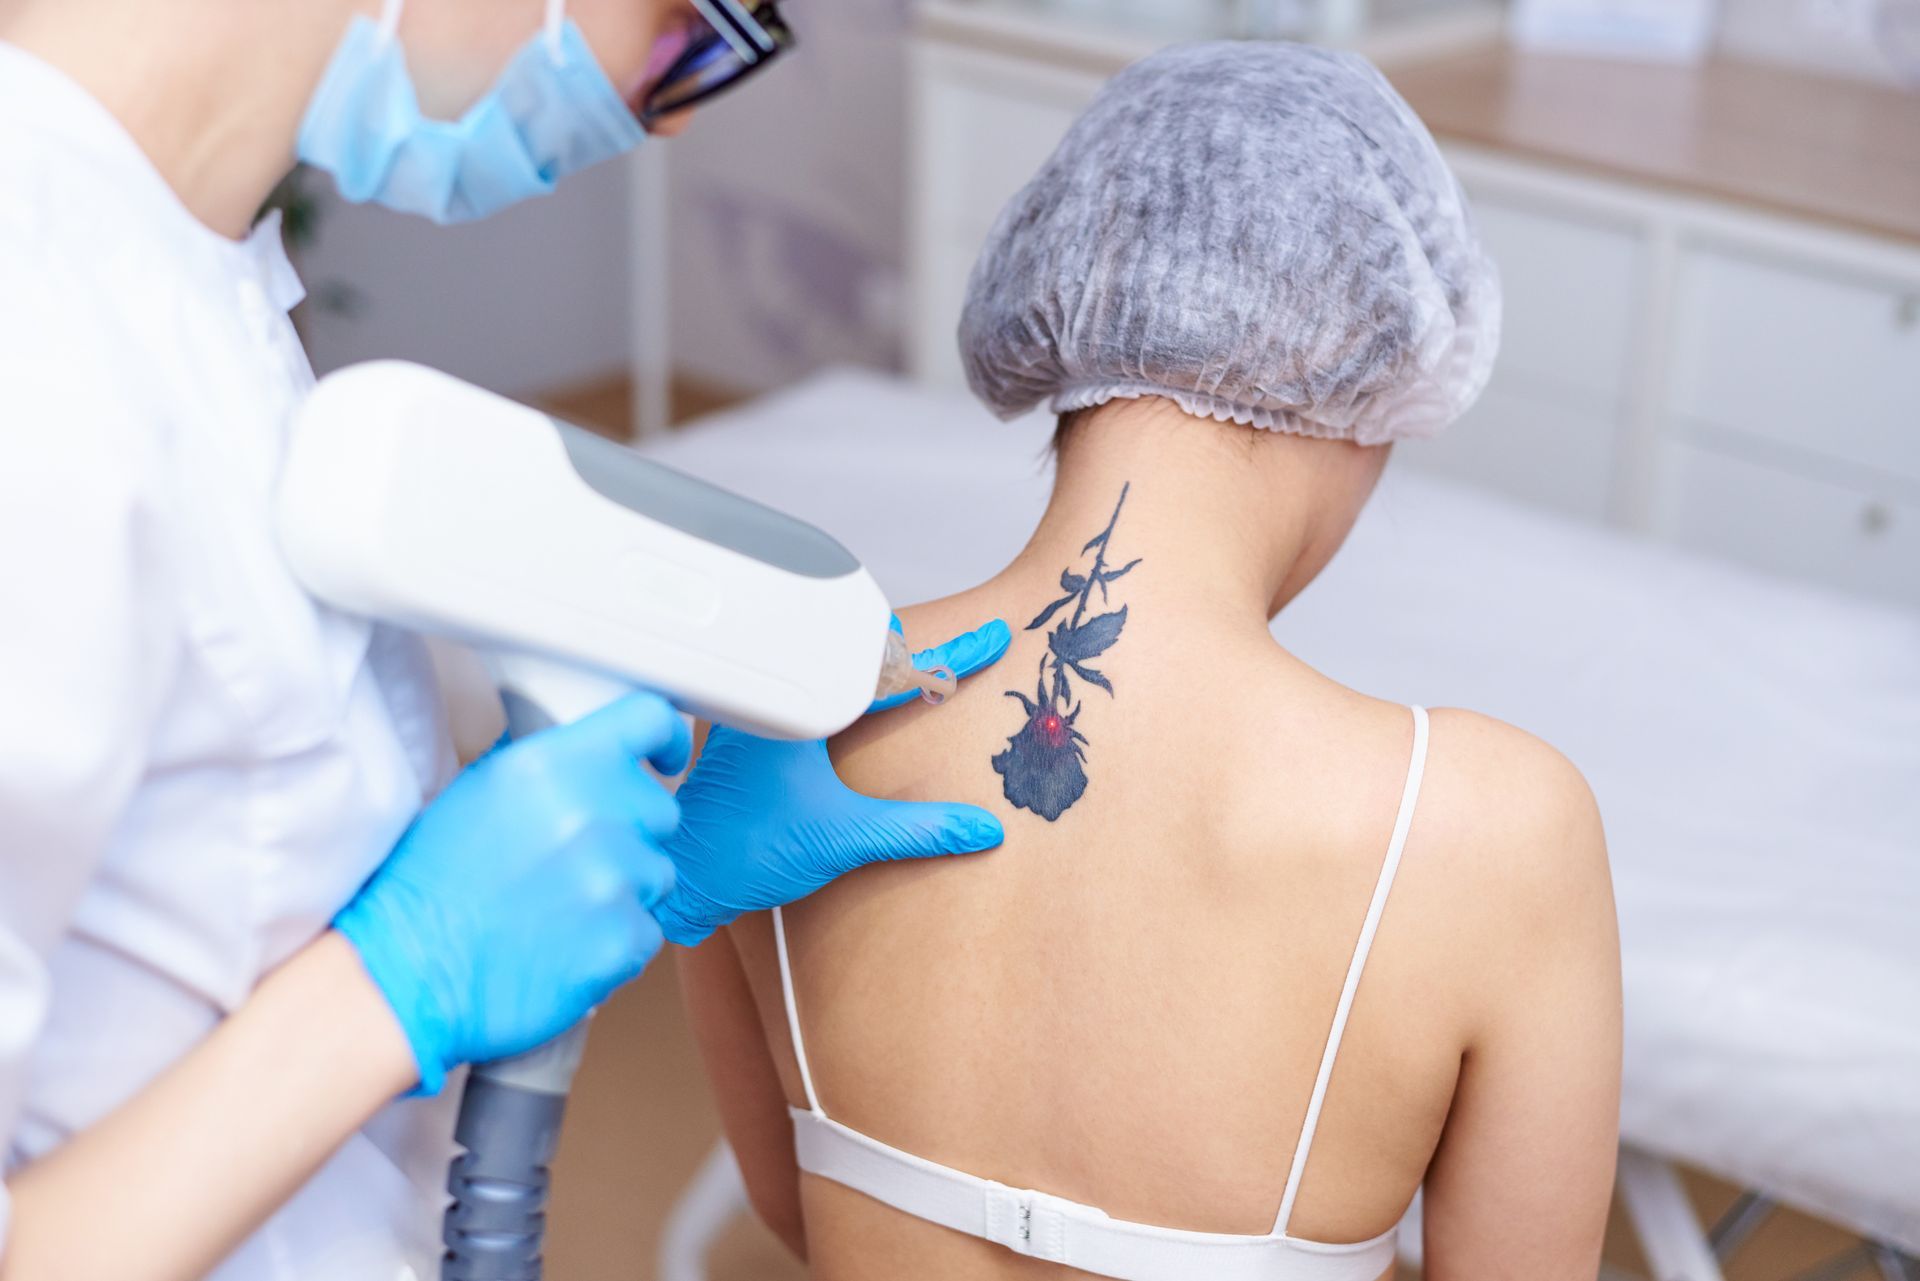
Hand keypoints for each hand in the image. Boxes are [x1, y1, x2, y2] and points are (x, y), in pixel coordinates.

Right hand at [334, 693, 689, 1093]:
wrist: (403, 974)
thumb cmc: (429, 886)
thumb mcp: (482, 790)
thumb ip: (553, 769)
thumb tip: (600, 760)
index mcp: (553, 765)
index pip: (650, 720)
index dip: (667, 739)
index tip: (667, 758)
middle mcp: (592, 814)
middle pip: (660, 810)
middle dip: (630, 833)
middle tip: (574, 861)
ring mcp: (612, 880)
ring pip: (657, 874)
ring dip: (623, 890)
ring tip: (559, 909)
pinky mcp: (621, 942)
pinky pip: (647, 931)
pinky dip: (616, 942)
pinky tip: (565, 946)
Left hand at [654, 619, 1012, 945]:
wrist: (681, 879)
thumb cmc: (742, 853)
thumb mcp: (844, 839)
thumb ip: (918, 831)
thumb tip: (983, 828)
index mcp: (800, 709)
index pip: (890, 673)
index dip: (948, 658)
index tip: (990, 637)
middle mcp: (777, 703)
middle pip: (856, 657)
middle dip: (908, 652)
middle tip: (955, 653)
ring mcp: (761, 719)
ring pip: (829, 676)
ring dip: (871, 676)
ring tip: (914, 675)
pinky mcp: (751, 741)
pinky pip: (809, 701)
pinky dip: (843, 700)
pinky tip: (856, 715)